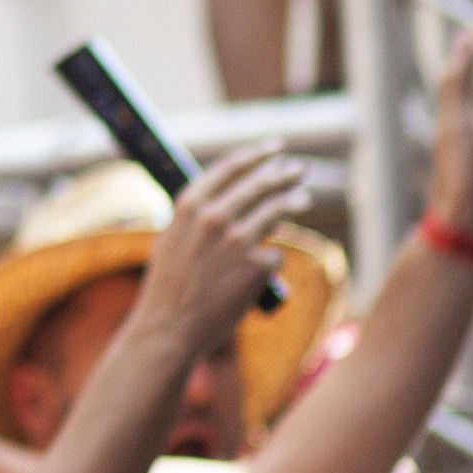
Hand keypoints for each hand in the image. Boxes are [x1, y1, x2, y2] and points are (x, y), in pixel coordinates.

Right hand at [133, 140, 311, 356]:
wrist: (170, 326)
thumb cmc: (169, 284)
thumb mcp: (172, 239)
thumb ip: (196, 217)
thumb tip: (226, 199)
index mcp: (188, 206)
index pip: (230, 168)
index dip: (256, 154)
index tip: (274, 146)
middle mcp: (214, 218)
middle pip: (260, 184)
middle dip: (283, 173)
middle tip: (298, 169)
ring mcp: (238, 242)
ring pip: (277, 211)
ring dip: (293, 201)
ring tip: (302, 199)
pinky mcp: (257, 267)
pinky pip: (274, 254)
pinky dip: (270, 257)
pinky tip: (264, 266)